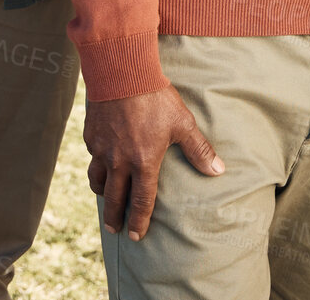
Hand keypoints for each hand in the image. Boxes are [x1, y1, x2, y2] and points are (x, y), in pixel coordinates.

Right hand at [85, 85, 223, 240]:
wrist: (122, 74)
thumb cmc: (156, 98)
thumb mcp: (183, 123)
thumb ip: (199, 150)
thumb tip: (218, 171)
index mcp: (144, 163)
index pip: (142, 201)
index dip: (140, 221)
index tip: (136, 236)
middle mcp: (120, 162)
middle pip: (115, 199)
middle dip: (116, 217)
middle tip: (115, 229)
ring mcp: (102, 150)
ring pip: (98, 181)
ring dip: (103, 194)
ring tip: (106, 198)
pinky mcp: (91, 137)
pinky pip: (93, 159)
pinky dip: (97, 166)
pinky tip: (102, 163)